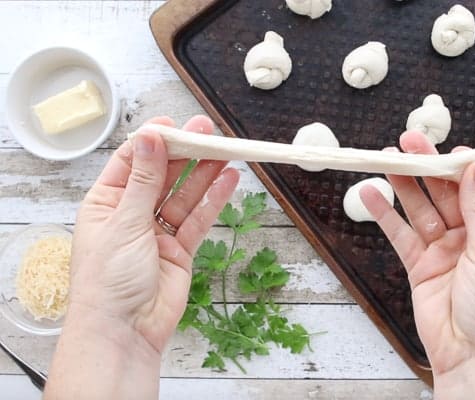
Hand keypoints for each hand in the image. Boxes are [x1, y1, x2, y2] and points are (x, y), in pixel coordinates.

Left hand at [46, 116, 238, 399]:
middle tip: (206, 131)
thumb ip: (144, 180)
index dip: (153, 142)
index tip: (175, 125)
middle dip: (184, 153)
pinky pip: (198, 219)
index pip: (131, 162)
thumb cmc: (108, 281)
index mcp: (105, 203)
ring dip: (204, 173)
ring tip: (225, 150)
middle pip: (162, 175)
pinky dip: (213, 200)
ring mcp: (158, 232)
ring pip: (184, 195)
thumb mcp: (123, 222)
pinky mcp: (181, 249)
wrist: (124, 332)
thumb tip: (150, 139)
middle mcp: (131, 214)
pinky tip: (228, 179)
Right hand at [361, 132, 474, 398]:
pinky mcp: (420, 266)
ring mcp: (444, 251)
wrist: (473, 358)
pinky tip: (372, 193)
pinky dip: (385, 215)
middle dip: (430, 167)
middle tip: (411, 141)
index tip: (452, 149)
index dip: (468, 167)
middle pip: (448, 192)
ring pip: (422, 208)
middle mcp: (473, 238)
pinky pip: (401, 234)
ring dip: (405, 184)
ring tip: (387, 157)